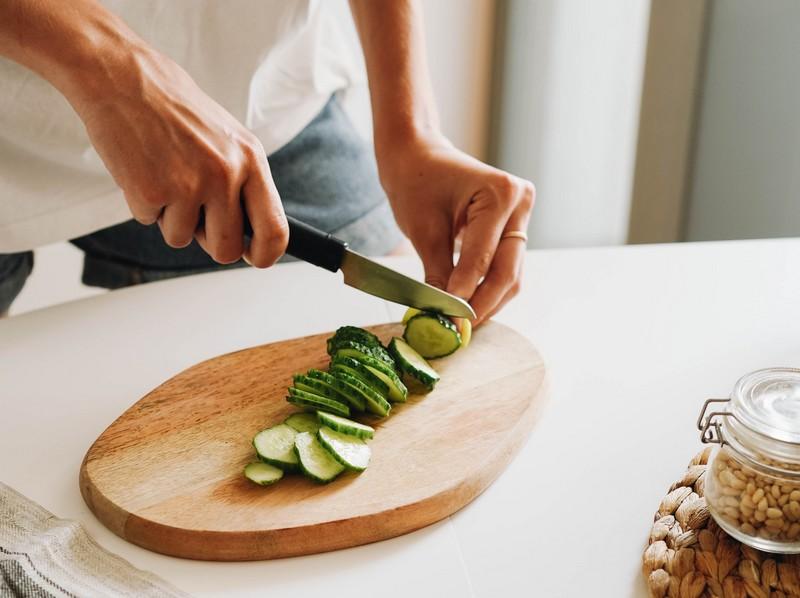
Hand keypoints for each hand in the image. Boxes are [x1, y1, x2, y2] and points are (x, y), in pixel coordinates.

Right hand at [73, 43, 287, 266]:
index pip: (274, 228)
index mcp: (250, 160)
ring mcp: (188, 185)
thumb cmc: (175, 108)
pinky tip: (144, 169)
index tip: (257, 258)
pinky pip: (150, 222)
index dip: (267, 253)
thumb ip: (243, 183)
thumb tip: (250, 233)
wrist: (124, 79)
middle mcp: (224, 174)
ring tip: (164, 175)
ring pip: (182, 238)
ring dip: (171, 218)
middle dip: (210, 242)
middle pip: (227, 248)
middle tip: (195, 215)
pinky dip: (145, 204)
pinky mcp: (150, 192)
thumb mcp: (227, 139)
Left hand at [377, 133, 534, 325]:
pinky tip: (468, 306)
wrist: (417, 154)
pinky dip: (488, 287)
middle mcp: (520, 202)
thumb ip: (439, 275)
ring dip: (488, 301)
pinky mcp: (514, 226)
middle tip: (459, 330)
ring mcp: (521, 214)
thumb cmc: (416, 181)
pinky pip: (505, 265)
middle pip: (507, 270)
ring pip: (510, 274)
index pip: (482, 259)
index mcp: (500, 194)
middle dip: (482, 304)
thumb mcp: (423, 231)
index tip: (450, 323)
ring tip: (461, 323)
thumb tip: (444, 315)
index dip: (465, 295)